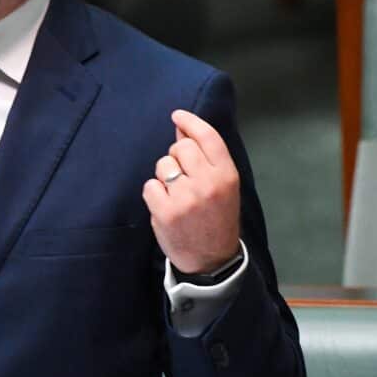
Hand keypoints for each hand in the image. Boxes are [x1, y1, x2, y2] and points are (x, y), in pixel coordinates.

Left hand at [142, 109, 240, 273]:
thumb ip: (206, 159)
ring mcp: (186, 198)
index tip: (177, 115)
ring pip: (163, 165)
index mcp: (227, 175)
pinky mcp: (166, 212)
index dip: (190, 122)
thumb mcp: (223, 187)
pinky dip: (153, 194)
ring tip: (176, 195)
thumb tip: (182, 130)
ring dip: (164, 176)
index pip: (208, 137)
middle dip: (176, 156)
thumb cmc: (217, 219)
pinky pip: (150, 186)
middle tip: (182, 176)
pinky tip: (165, 206)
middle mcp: (208, 184)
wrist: (212, 261)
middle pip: (180, 148)